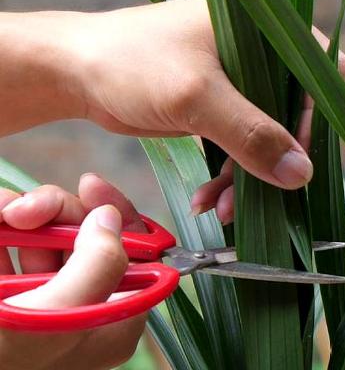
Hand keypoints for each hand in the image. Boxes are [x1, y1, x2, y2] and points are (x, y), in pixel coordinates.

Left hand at [0, 0, 344, 223]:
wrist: (78, 72)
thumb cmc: (133, 63)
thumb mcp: (196, 97)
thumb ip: (252, 134)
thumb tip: (301, 174)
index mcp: (266, 30)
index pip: (320, 77)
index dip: (318, 122)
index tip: (299, 164)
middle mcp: (261, 54)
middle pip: (296, 115)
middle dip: (274, 162)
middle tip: (258, 198)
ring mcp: (241, 83)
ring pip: (268, 138)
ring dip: (249, 178)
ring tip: (222, 208)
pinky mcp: (222, 106)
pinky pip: (242, 146)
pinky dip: (230, 176)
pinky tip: (209, 199)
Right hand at [0, 174, 147, 369]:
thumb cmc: (9, 356)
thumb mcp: (62, 311)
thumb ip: (98, 263)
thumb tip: (109, 217)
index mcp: (115, 319)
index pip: (137, 253)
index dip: (118, 213)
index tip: (89, 186)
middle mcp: (87, 307)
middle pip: (88, 237)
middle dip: (57, 212)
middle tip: (24, 211)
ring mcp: (47, 299)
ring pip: (48, 237)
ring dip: (24, 216)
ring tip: (4, 216)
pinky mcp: (13, 294)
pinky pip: (15, 247)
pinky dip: (3, 230)